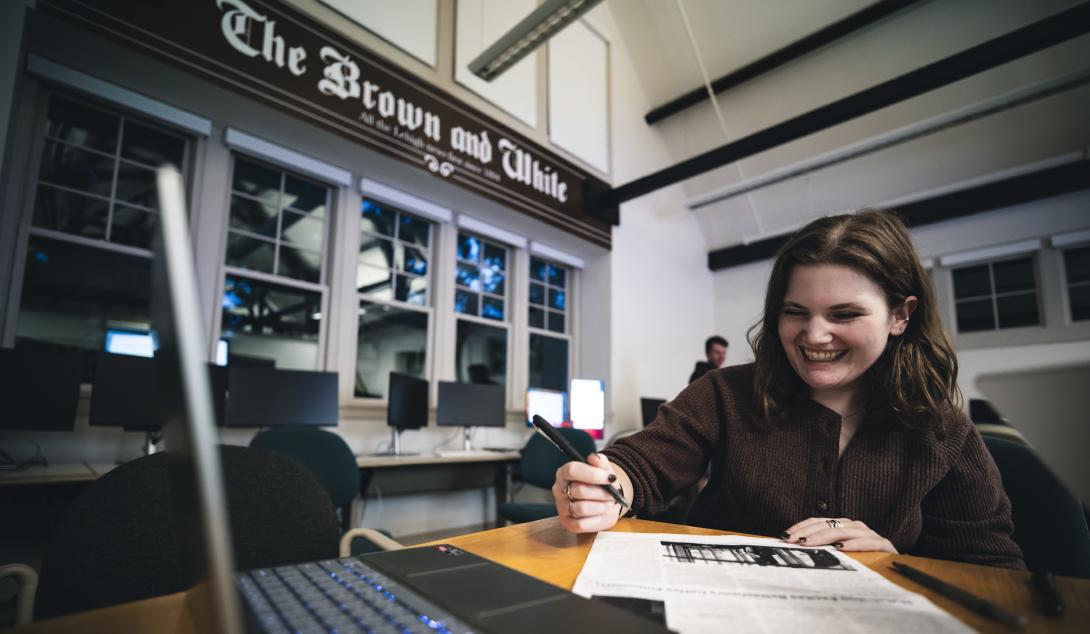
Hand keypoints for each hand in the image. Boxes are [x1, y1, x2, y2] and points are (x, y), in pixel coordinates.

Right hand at [553, 453, 623, 532]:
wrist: (606, 502)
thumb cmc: (602, 485)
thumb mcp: (604, 470)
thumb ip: (600, 461)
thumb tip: (594, 458)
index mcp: (564, 473)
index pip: (571, 470)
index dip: (592, 474)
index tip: (610, 478)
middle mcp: (559, 490)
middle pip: (579, 490)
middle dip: (602, 492)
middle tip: (613, 494)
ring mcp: (562, 508)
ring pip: (581, 508)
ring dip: (601, 506)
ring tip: (608, 503)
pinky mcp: (568, 523)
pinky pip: (581, 524)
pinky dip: (596, 519)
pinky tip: (601, 514)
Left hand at [781, 517, 897, 553]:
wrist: (895, 570)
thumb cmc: (862, 563)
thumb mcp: (838, 556)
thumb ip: (820, 549)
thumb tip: (793, 548)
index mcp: (843, 526)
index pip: (818, 522)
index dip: (801, 527)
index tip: (785, 536)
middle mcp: (855, 526)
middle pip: (828, 524)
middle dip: (808, 532)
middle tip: (793, 540)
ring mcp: (870, 534)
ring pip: (845, 530)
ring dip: (825, 536)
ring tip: (809, 543)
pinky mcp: (884, 545)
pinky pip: (869, 542)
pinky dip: (855, 544)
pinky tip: (841, 548)